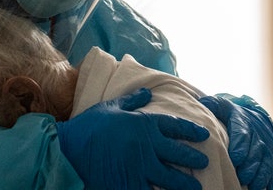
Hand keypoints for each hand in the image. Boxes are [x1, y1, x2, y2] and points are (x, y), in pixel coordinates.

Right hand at [56, 88, 209, 189]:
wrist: (69, 149)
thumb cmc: (88, 126)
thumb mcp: (110, 107)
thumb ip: (132, 101)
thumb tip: (148, 92)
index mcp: (143, 124)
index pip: (174, 126)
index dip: (191, 130)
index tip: (203, 135)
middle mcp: (146, 146)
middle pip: (179, 154)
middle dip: (194, 159)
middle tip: (204, 162)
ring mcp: (140, 168)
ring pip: (171, 179)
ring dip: (185, 184)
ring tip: (194, 187)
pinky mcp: (130, 184)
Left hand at [199, 94, 272, 189]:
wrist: (253, 118)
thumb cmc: (230, 115)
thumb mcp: (221, 106)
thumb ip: (211, 105)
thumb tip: (201, 102)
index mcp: (243, 123)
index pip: (242, 135)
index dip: (240, 147)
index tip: (234, 158)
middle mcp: (257, 137)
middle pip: (255, 153)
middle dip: (249, 166)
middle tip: (241, 177)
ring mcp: (266, 150)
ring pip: (265, 164)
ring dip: (259, 176)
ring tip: (251, 185)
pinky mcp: (271, 161)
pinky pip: (272, 173)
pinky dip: (269, 183)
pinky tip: (261, 189)